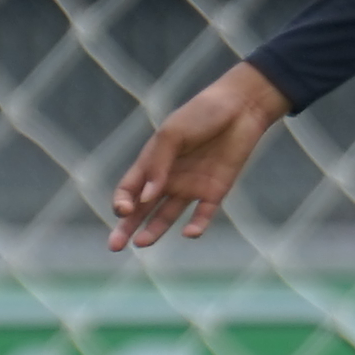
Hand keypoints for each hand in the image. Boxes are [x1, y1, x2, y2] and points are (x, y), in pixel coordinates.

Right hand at [107, 65, 288, 249]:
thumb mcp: (173, 133)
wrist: (240, 107)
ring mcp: (191, 186)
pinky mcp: (214, 192)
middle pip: (142, 209)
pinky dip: (196, 225)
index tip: (123, 210)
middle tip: (114, 247)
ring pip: (167, 216)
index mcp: (152, 161)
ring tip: (142, 244)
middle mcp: (168, 178)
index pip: (129, 188)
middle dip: (126, 227)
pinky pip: (203, 214)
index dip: (121, 202)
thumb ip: (158, 164)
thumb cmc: (201, 114)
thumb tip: (145, 198)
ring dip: (154, 230)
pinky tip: (190, 233)